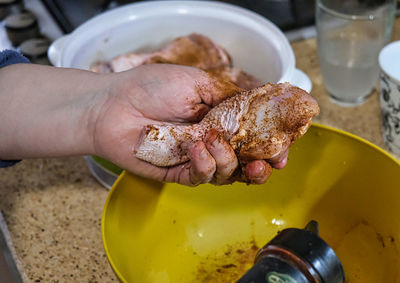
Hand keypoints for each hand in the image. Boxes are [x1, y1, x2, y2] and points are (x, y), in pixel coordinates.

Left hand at [91, 64, 288, 184]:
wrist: (113, 104)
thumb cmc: (151, 87)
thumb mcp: (198, 82)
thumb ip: (230, 95)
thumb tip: (261, 100)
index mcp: (219, 120)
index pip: (252, 138)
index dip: (271, 146)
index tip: (283, 149)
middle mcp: (211, 142)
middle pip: (244, 164)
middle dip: (261, 168)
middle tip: (265, 163)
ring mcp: (194, 160)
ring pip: (226, 175)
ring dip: (229, 162)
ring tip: (215, 143)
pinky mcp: (176, 173)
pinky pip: (199, 178)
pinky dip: (204, 166)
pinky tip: (197, 148)